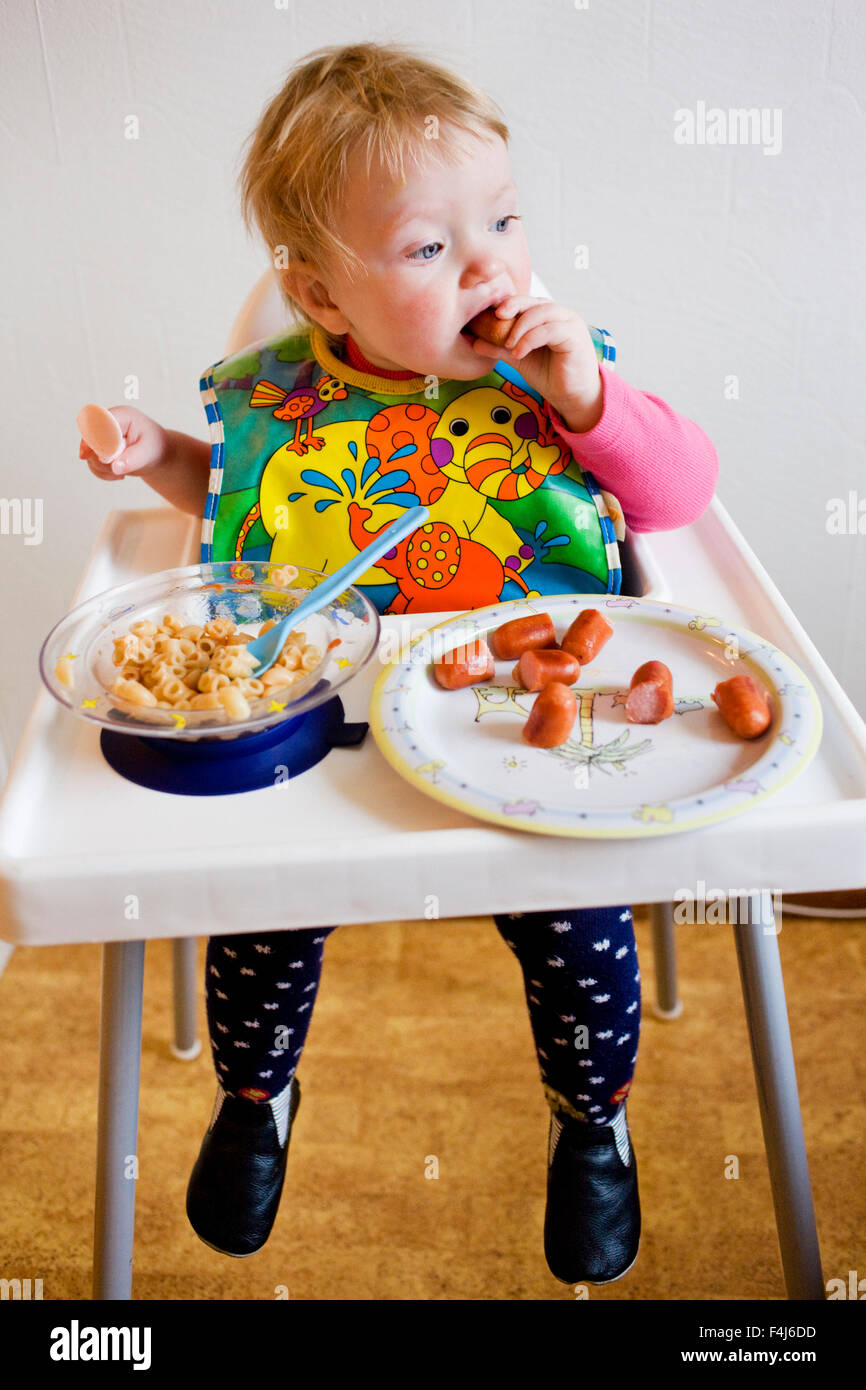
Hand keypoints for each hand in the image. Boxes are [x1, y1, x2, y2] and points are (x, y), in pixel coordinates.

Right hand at [79, 406, 170, 481]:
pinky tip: (118, 474)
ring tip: (122, 473)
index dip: (91, 437)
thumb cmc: (154, 447)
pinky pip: (92, 462)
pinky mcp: (99, 447)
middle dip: (99, 458)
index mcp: (122, 416)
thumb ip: (132, 459)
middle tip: (117, 468)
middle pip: (90, 439)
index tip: (88, 454)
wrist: (157, 452)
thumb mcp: (148, 453)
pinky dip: (102, 472)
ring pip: (90, 454)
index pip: (99, 422)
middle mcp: (108, 423)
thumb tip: (115, 467)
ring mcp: (102, 435)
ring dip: (102, 468)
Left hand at [469, 296, 604, 431]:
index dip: (506, 303)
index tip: (487, 312)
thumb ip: (499, 348)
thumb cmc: (549, 374)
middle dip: (512, 306)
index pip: (523, 301)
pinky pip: (550, 330)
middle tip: (496, 317)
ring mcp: (569, 322)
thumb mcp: (518, 359)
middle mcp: (558, 314)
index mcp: (545, 315)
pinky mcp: (575, 335)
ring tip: (509, 345)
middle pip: (532, 301)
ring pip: (541, 312)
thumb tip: (474, 342)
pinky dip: (531, 339)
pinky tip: (519, 352)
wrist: (571, 395)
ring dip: (521, 327)